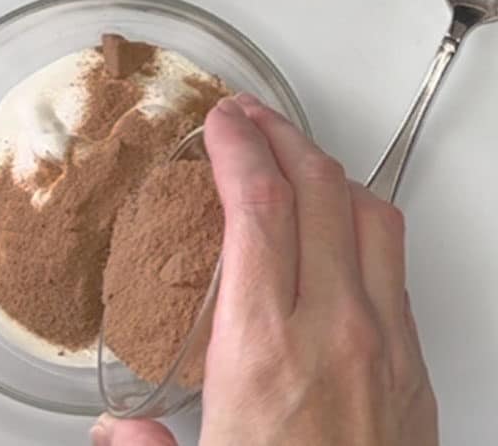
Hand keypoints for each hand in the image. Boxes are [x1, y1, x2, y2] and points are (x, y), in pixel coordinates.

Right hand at [90, 94, 437, 445]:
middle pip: (316, 190)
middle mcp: (334, 330)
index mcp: (263, 348)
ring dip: (325, 167)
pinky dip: (359, 216)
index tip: (220, 121)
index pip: (258, 207)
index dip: (237, 148)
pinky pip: (390, 258)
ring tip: (292, 149)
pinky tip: (337, 219)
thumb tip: (116, 435)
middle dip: (279, 134)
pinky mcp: (412, 361)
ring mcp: (384, 340)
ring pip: (366, 214)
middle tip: (250, 114)